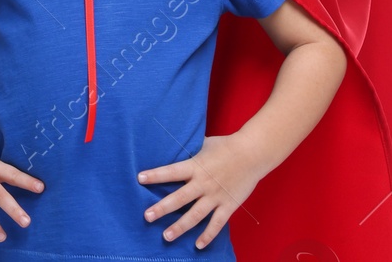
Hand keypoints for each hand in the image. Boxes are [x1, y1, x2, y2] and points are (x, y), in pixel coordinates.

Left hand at [139, 134, 267, 248]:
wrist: (252, 154)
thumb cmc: (226, 146)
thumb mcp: (203, 145)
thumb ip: (189, 153)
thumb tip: (173, 146)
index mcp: (195, 166)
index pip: (170, 172)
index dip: (155, 175)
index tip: (139, 179)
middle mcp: (203, 183)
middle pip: (179, 198)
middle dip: (162, 208)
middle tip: (147, 217)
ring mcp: (216, 196)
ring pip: (195, 215)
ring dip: (180, 227)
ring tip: (166, 236)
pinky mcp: (228, 205)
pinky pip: (217, 224)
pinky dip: (208, 235)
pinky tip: (198, 245)